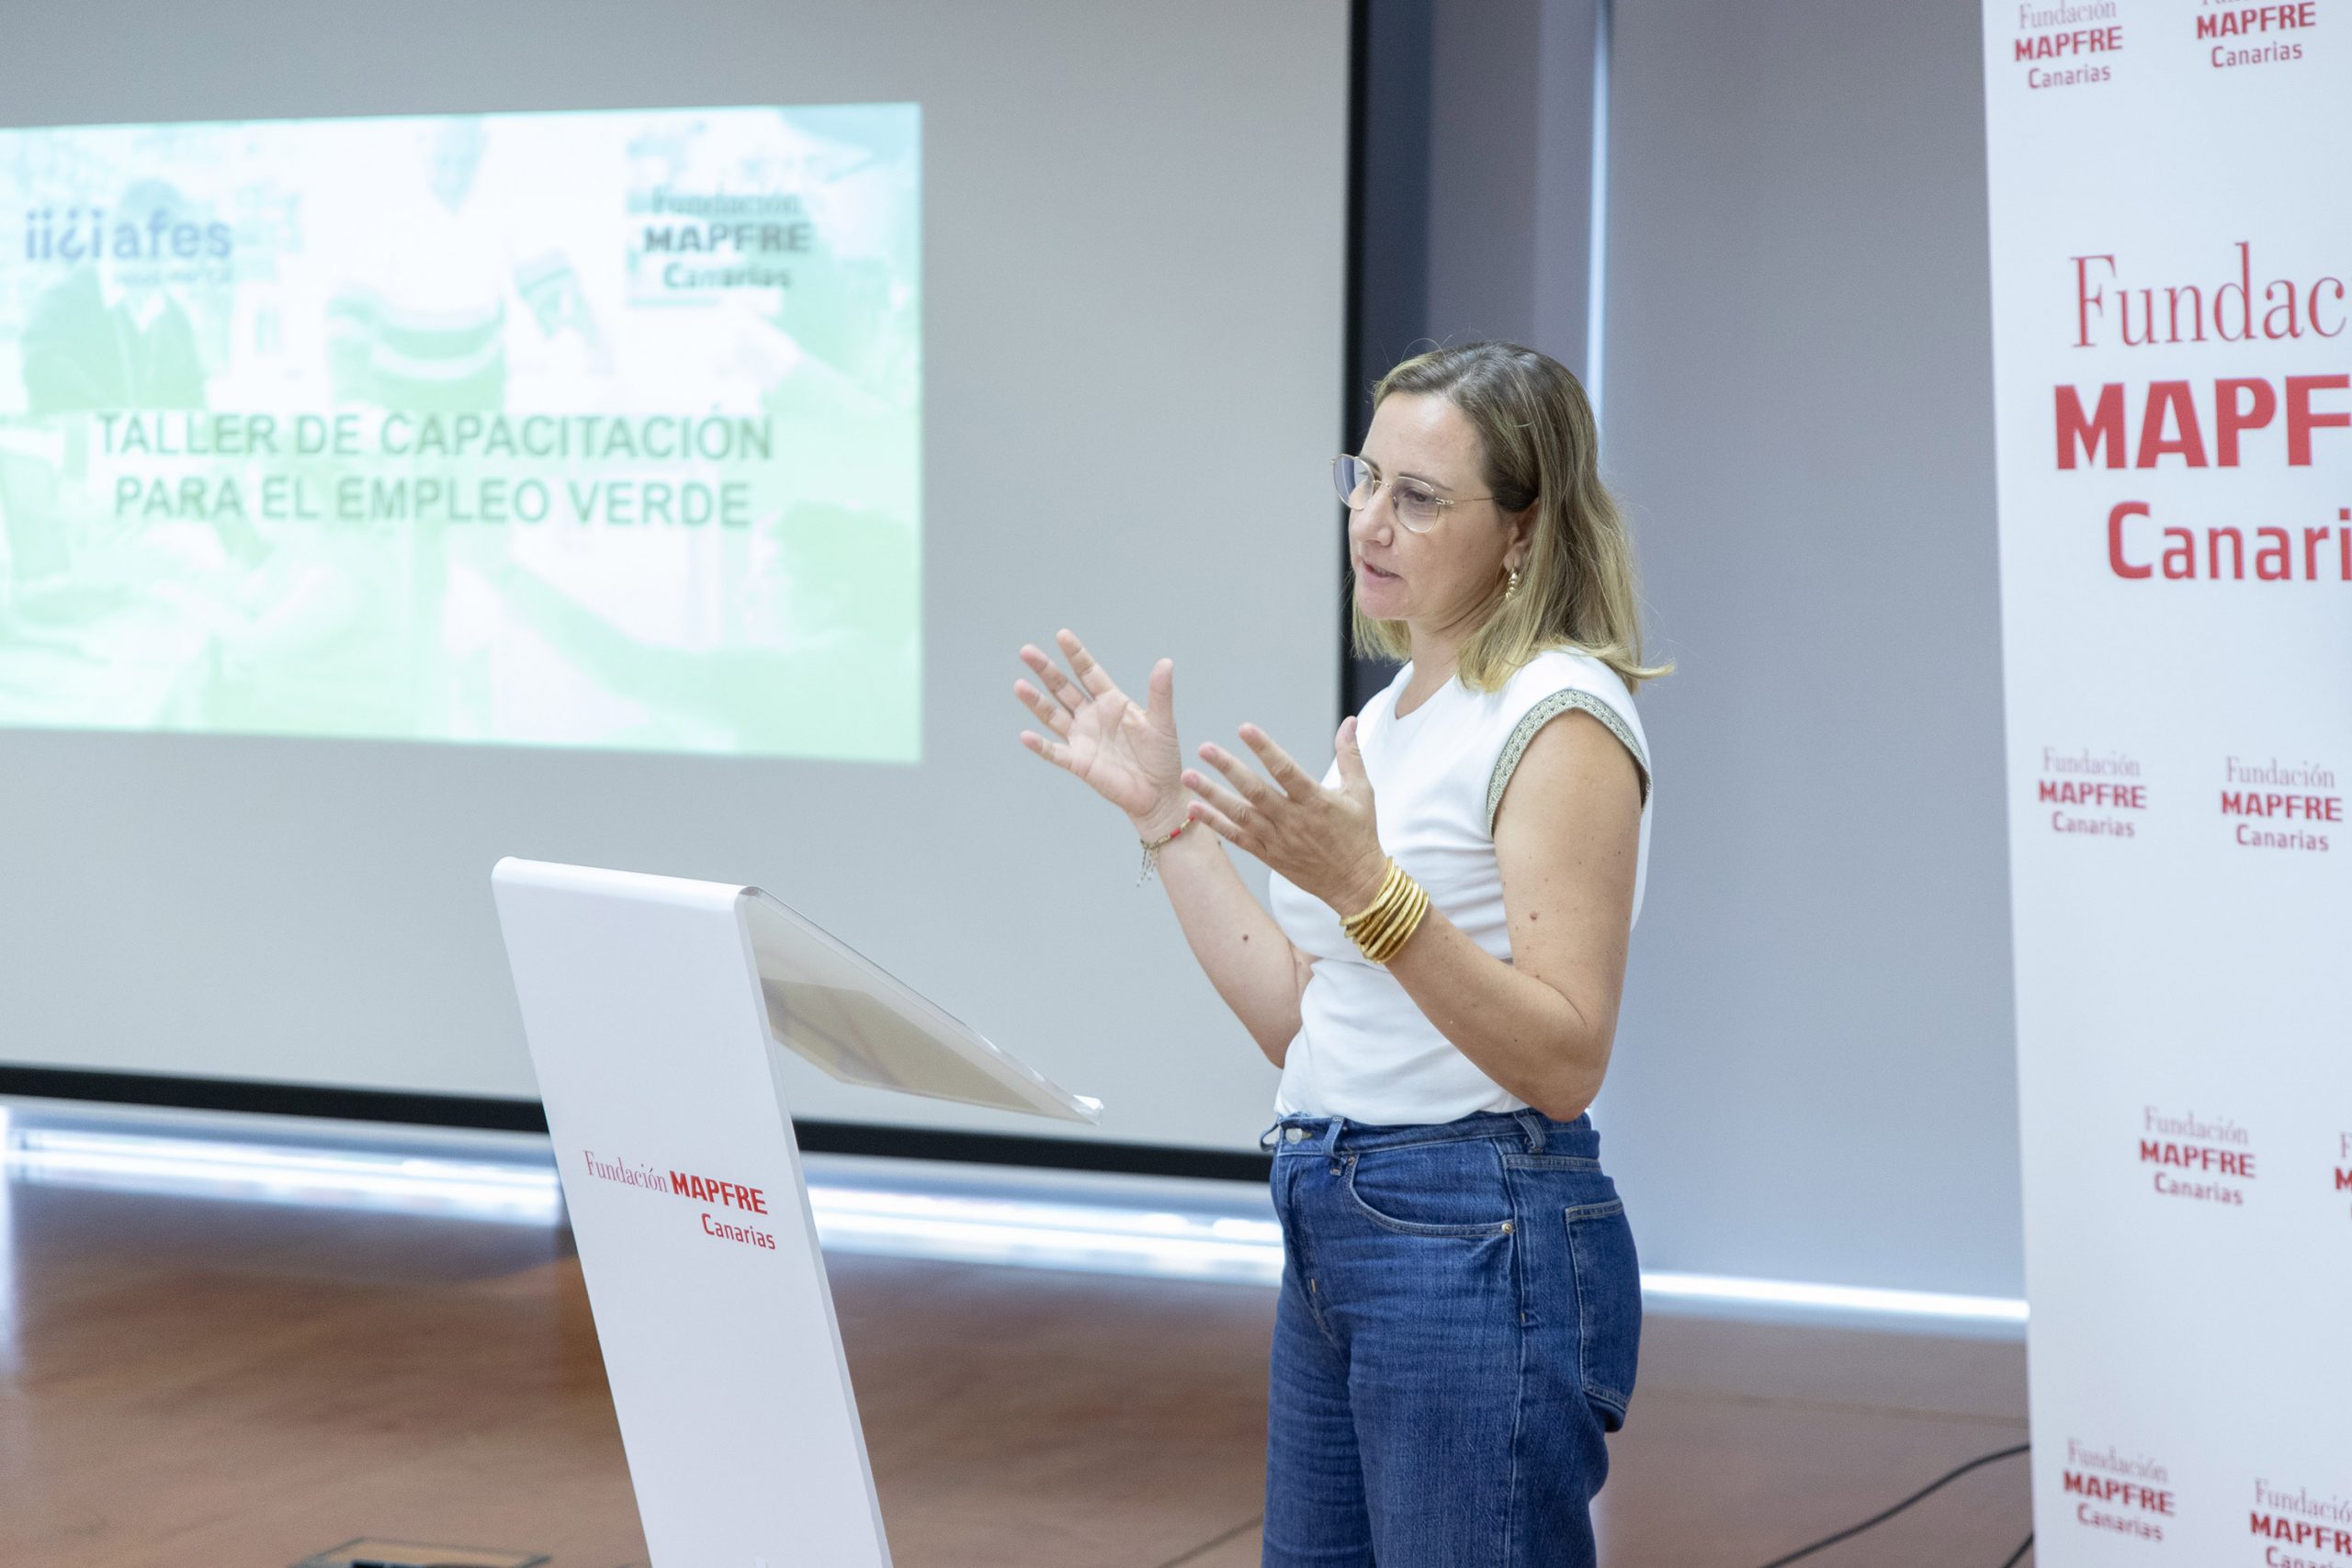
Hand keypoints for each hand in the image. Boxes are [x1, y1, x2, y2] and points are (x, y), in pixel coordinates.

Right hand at [1013, 629, 1187, 833]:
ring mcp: (1082, 739)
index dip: (1075, 654)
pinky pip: (1055, 752)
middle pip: (1063, 688)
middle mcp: (1092, 716)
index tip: (1062, 635)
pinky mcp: (1079, 763)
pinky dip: (1040, 745)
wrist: (1159, 793)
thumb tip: (1166, 662)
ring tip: (1019, 684)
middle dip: (1046, 670)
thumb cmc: (1162, 756)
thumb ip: (1160, 692)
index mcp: (1111, 702)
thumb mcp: (1162, 721)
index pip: (1089, 672)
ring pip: (1053, 715)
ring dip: (1036, 701)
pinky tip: (1025, 736)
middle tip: (1026, 651)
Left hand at [1182, 715, 1388, 913]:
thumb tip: (1350, 721)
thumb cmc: (1360, 834)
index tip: (1244, 728)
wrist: (1356, 884)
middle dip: (1228, 768)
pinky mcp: (1268, 855)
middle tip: (1204, 748)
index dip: (1264, 748)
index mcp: (1316, 801)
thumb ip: (1350, 755)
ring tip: (1188, 776)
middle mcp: (1293, 820)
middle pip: (1255, 791)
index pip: (1285, 770)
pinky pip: (1237, 838)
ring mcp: (1278, 839)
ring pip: (1240, 814)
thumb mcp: (1361, 792)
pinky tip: (1194, 809)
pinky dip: (1215, 824)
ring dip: (1212, 795)